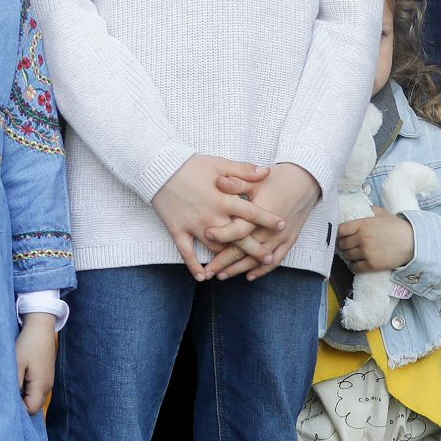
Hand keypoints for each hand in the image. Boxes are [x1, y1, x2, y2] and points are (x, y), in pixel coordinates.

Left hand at [16, 313, 56, 414]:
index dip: (18, 409)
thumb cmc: (28, 344)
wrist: (41, 327)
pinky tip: (19, 379)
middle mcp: (47, 387)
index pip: (31, 410)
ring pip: (36, 398)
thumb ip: (14, 384)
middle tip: (6, 394)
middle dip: (21, 405)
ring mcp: (48, 381)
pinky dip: (28, 389)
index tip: (5, 400)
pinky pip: (37, 389)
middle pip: (34, 406)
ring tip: (11, 386)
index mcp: (41, 386)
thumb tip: (9, 401)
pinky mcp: (46, 375)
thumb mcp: (16, 363)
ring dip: (24, 396)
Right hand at [151, 156, 280, 279]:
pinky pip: (186, 253)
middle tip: (269, 257)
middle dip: (255, 249)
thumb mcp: (219, 163)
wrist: (159, 167)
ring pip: (215, 248)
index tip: (282, 225)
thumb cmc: (191, 164)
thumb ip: (244, 170)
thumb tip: (267, 172)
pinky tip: (203, 277)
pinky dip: (194, 266)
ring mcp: (194, 226)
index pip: (251, 213)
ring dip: (228, 259)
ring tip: (240, 268)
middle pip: (238, 237)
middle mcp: (211, 216)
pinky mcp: (178, 230)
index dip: (268, 219)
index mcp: (223, 199)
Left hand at [218, 162, 320, 280]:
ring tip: (222, 275)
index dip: (222, 234)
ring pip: (258, 259)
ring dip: (240, 269)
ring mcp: (282, 237)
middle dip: (225, 262)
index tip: (206, 237)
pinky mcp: (290, 240)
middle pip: (246, 250)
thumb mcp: (256, 179)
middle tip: (208, 271)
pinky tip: (250, 276)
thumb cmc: (278, 179)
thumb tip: (219, 181)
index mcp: (262, 213)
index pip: (239, 229)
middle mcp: (272, 229)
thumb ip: (237, 182)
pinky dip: (263, 269)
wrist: (306, 181)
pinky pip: (277, 260)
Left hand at [336, 206, 415, 272]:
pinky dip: (354, 265)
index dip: (340, 233)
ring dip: (349, 254)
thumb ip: (369, 210)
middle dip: (344, 244)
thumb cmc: (397, 227)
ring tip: (354, 253)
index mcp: (363, 224)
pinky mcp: (372, 265)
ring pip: (347, 256)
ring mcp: (367, 253)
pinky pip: (355, 267)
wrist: (413, 242)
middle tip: (348, 244)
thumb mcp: (382, 213)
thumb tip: (360, 207)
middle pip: (342, 244)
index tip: (343, 235)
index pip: (340, 230)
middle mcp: (362, 238)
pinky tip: (358, 262)